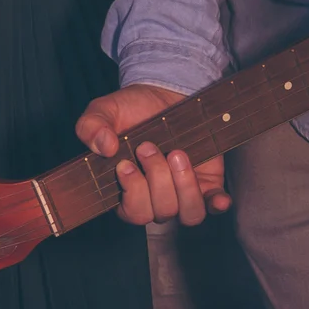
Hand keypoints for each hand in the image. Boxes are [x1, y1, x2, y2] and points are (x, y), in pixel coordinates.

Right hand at [75, 83, 230, 224]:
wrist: (164, 94)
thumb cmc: (132, 109)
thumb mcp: (104, 111)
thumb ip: (91, 126)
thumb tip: (103, 147)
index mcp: (128, 189)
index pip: (132, 213)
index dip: (133, 194)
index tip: (126, 165)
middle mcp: (156, 197)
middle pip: (160, 212)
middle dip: (156, 179)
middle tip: (149, 147)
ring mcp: (183, 192)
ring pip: (188, 214)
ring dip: (184, 186)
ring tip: (177, 154)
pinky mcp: (208, 184)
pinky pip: (215, 206)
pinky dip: (217, 204)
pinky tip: (217, 197)